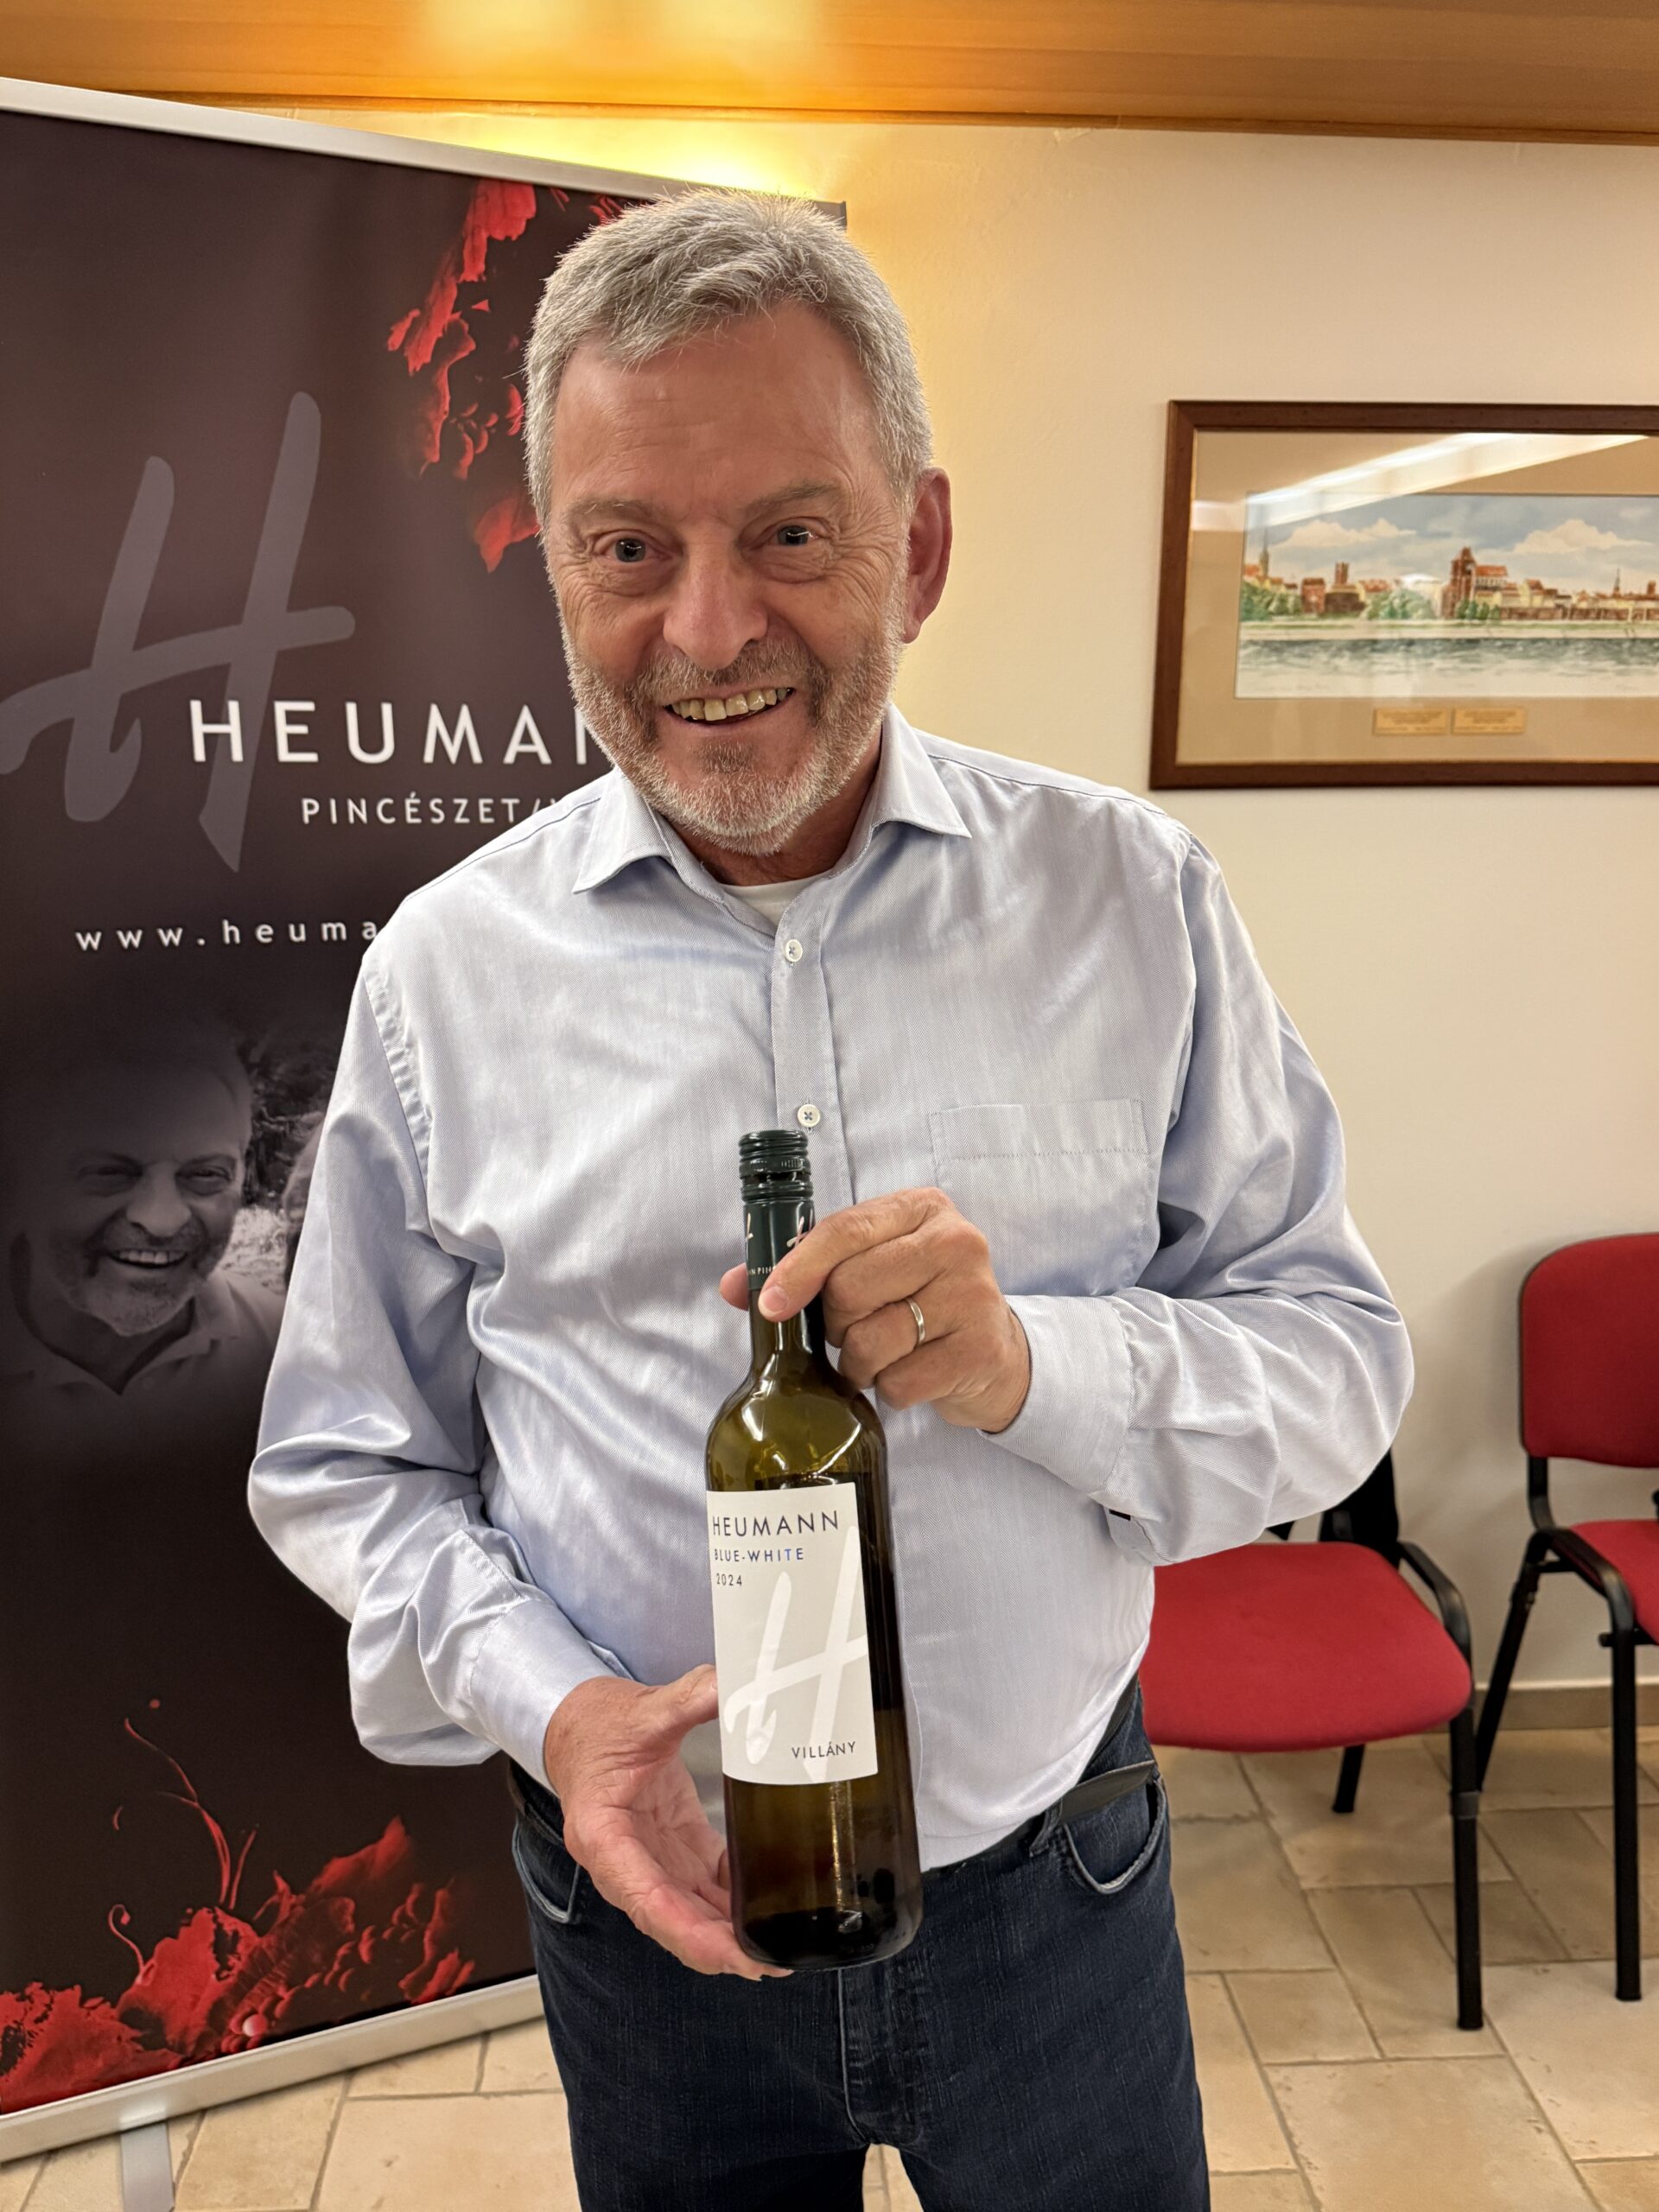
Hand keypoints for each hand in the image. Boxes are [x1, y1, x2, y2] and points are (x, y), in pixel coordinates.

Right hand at [541, 1666, 787, 1981]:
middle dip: (718, 1947)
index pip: (647, 1899)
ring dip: (727, 1933)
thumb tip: (732, 1686)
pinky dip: (731, 1897)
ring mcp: (648, 1859)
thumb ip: (688, 1698)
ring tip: (776, 1947)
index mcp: (603, 1836)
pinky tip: (765, 1898)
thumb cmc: (595, 1725)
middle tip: (772, 1960)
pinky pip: (703, 1885)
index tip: (731, 1955)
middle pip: (672, 1919)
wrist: (577, 1723)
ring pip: (689, 1911)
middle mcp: (623, 1861)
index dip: (690, 1933)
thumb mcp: (642, 1711)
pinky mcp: (669, 1849)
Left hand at [719, 1186, 1030, 1433]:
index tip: (770, 1305)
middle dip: (835, 1323)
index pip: (844, 1229)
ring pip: (872, 1340)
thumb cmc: (918, 1300)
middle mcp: (956, 1241)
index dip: (798, 1270)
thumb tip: (732, 1286)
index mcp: (921, 1208)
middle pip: (850, 1288)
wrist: (994, 1351)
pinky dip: (890, 1389)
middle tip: (851, 1329)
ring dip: (859, 1361)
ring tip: (880, 1354)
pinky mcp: (980, 1349)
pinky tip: (910, 1374)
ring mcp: (974, 1295)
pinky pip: (900, 1381)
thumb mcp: (869, 1268)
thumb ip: (804, 1269)